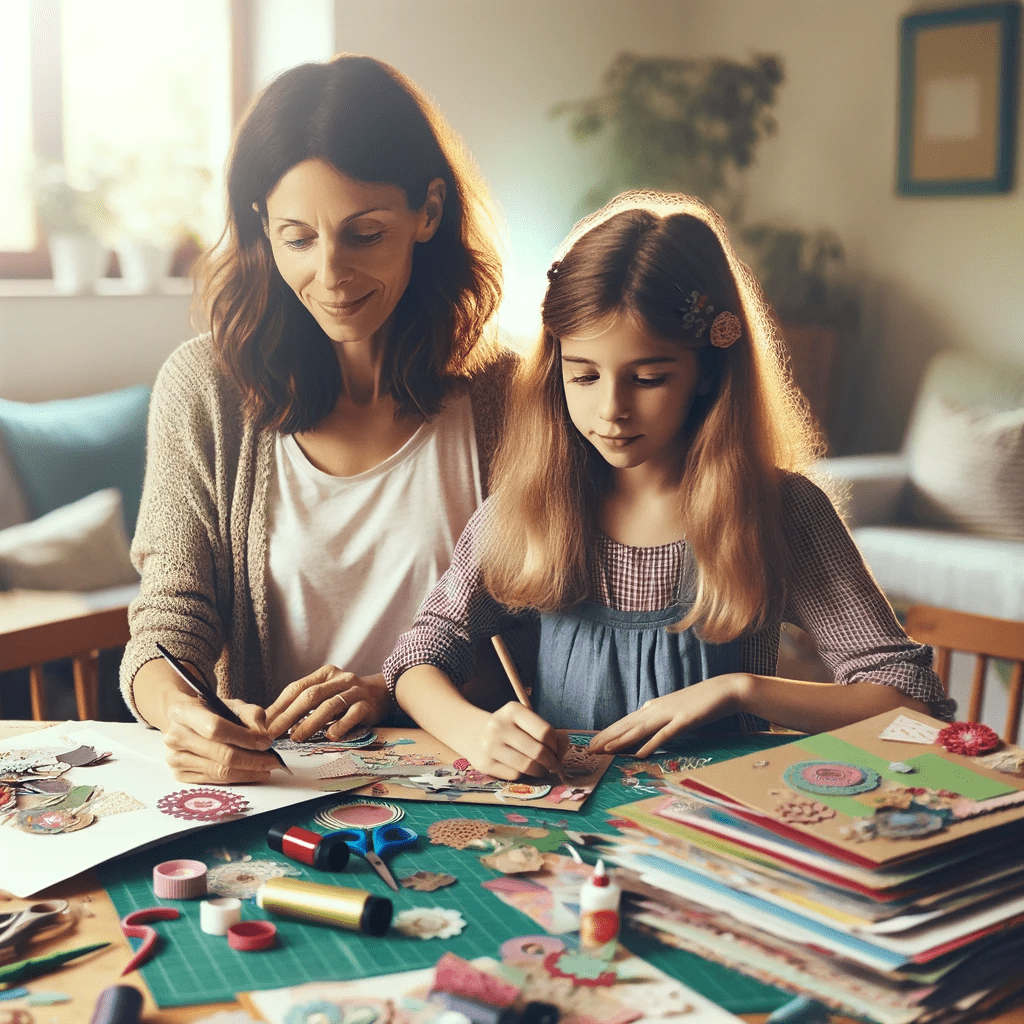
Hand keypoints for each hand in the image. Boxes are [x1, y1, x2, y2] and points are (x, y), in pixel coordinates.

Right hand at [162, 694, 278, 783]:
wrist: (182, 721)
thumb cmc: (210, 711)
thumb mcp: (231, 704)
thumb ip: (251, 714)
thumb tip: (264, 735)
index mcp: (185, 712)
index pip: (216, 729)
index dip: (244, 738)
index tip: (265, 743)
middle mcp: (176, 736)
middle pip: (220, 754)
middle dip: (253, 760)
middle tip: (273, 760)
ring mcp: (175, 758)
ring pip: (219, 771)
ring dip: (248, 772)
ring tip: (266, 768)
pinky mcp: (180, 774)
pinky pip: (213, 781)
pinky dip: (235, 779)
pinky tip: (249, 774)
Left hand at [265, 667, 391, 741]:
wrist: (386, 692)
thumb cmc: (349, 696)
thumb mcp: (327, 693)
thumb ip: (307, 704)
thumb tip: (276, 722)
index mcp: (325, 674)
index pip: (297, 688)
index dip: (279, 706)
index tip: (264, 723)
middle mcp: (340, 679)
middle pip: (310, 696)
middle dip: (289, 715)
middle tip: (273, 733)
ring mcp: (355, 691)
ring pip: (329, 705)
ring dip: (310, 723)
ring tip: (296, 738)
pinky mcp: (368, 705)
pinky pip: (352, 715)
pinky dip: (340, 726)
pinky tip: (330, 736)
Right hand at [465, 702, 569, 780]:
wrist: (474, 733)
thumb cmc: (510, 728)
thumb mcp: (525, 721)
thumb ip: (548, 732)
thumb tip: (563, 747)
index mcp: (513, 710)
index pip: (545, 732)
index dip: (556, 745)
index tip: (557, 750)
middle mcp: (499, 725)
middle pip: (538, 751)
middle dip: (551, 762)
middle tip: (553, 764)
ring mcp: (490, 745)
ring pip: (527, 766)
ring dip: (540, 770)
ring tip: (541, 768)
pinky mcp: (484, 763)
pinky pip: (515, 775)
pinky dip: (523, 775)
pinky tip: (522, 768)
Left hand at [589, 674, 747, 757]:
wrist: (725, 690)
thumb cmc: (701, 701)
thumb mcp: (674, 708)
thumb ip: (658, 714)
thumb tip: (643, 717)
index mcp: (654, 707)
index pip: (625, 721)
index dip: (608, 732)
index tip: (592, 743)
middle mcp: (657, 709)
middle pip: (626, 725)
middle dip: (606, 738)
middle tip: (589, 750)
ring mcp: (670, 714)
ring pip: (639, 730)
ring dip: (620, 741)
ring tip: (604, 751)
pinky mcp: (684, 721)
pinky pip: (665, 735)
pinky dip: (651, 744)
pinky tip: (639, 754)